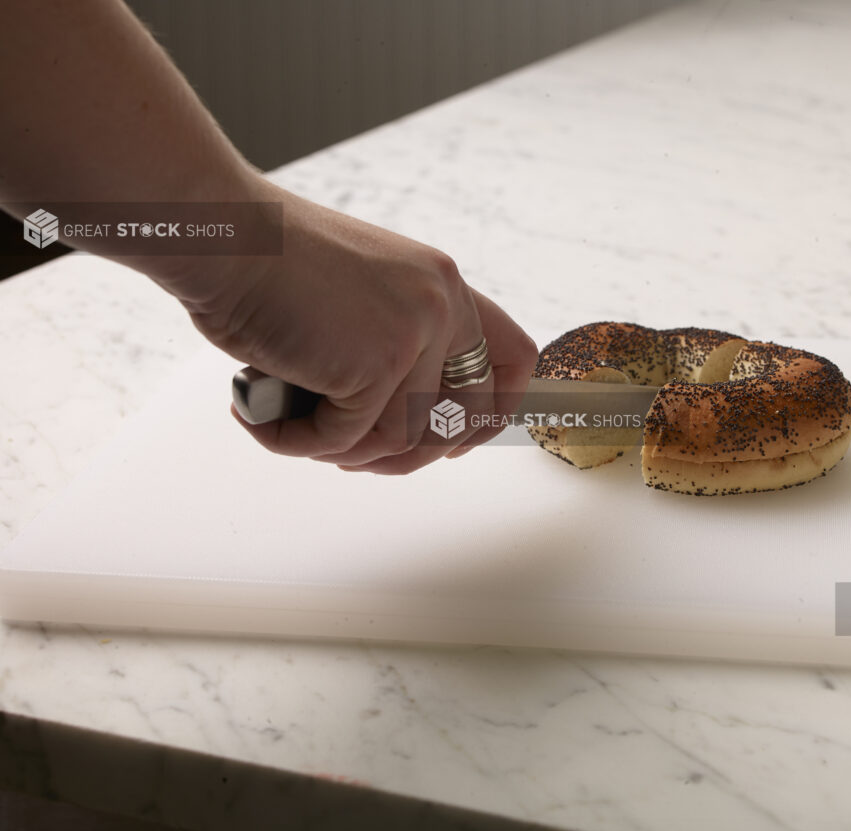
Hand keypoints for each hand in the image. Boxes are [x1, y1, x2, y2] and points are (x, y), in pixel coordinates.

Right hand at [159, 179, 536, 472]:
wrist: (219, 234)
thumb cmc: (265, 262)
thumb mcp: (357, 294)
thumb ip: (391, 340)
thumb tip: (402, 423)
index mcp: (443, 283)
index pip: (513, 358)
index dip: (493, 411)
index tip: (456, 442)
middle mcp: (441, 306)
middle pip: (462, 417)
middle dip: (411, 455)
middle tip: (350, 458)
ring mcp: (414, 335)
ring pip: (399, 439)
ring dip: (341, 451)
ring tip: (290, 431)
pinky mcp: (373, 367)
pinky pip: (345, 440)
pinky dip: (296, 442)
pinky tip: (260, 419)